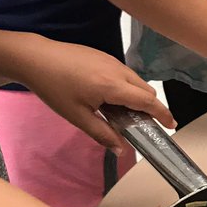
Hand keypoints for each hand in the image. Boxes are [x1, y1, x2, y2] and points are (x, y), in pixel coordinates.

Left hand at [19, 37, 175, 153]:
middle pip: (146, 89)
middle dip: (151, 107)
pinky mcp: (103, 56)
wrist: (36, 58)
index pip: (148, 100)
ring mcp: (111, 60)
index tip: (171, 125)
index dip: (162, 114)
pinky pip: (125, 73)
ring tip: (125, 113)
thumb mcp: (77, 116)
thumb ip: (102, 133)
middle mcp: (117, 70)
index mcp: (112, 86)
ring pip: (136, 80)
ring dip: (138, 96)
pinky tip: (111, 98)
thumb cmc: (54, 87)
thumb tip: (121, 150)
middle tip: (145, 124)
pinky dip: (127, 87)